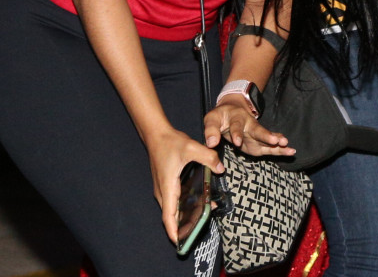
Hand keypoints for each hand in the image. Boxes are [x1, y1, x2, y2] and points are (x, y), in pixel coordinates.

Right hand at [149, 124, 221, 244]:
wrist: (157, 134)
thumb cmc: (171, 142)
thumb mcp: (192, 147)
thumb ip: (208, 157)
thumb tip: (221, 168)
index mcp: (168, 187)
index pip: (168, 216)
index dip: (173, 231)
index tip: (179, 243)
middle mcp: (163, 192)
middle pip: (171, 216)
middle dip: (183, 227)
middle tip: (198, 232)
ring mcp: (163, 189)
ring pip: (172, 209)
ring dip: (184, 217)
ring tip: (202, 219)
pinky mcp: (166, 185)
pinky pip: (174, 201)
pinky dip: (183, 207)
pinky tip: (197, 204)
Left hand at [202, 99, 294, 157]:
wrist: (232, 110)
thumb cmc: (221, 116)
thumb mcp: (212, 119)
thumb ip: (210, 131)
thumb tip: (211, 144)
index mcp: (236, 118)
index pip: (236, 126)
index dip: (236, 133)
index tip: (237, 141)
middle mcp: (249, 125)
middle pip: (258, 130)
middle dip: (266, 135)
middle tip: (274, 140)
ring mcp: (256, 134)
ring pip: (267, 138)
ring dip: (276, 141)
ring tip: (286, 143)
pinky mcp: (260, 143)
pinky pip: (271, 146)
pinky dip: (280, 149)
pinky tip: (290, 151)